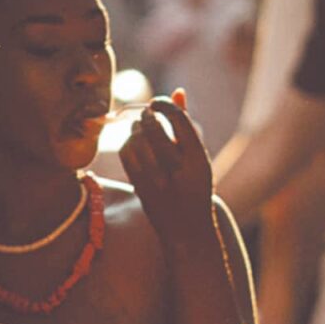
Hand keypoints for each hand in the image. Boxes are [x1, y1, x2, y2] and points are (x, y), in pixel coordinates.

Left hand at [121, 93, 219, 244]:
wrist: (187, 231)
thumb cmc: (194, 186)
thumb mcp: (198, 157)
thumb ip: (186, 125)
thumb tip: (177, 92)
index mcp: (198, 160)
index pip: (178, 120)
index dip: (164, 105)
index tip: (157, 102)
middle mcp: (178, 170)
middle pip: (154, 127)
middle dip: (147, 114)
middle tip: (147, 113)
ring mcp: (157, 180)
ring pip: (137, 139)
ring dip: (136, 128)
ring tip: (141, 128)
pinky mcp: (140, 188)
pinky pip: (126, 154)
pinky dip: (127, 143)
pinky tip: (134, 144)